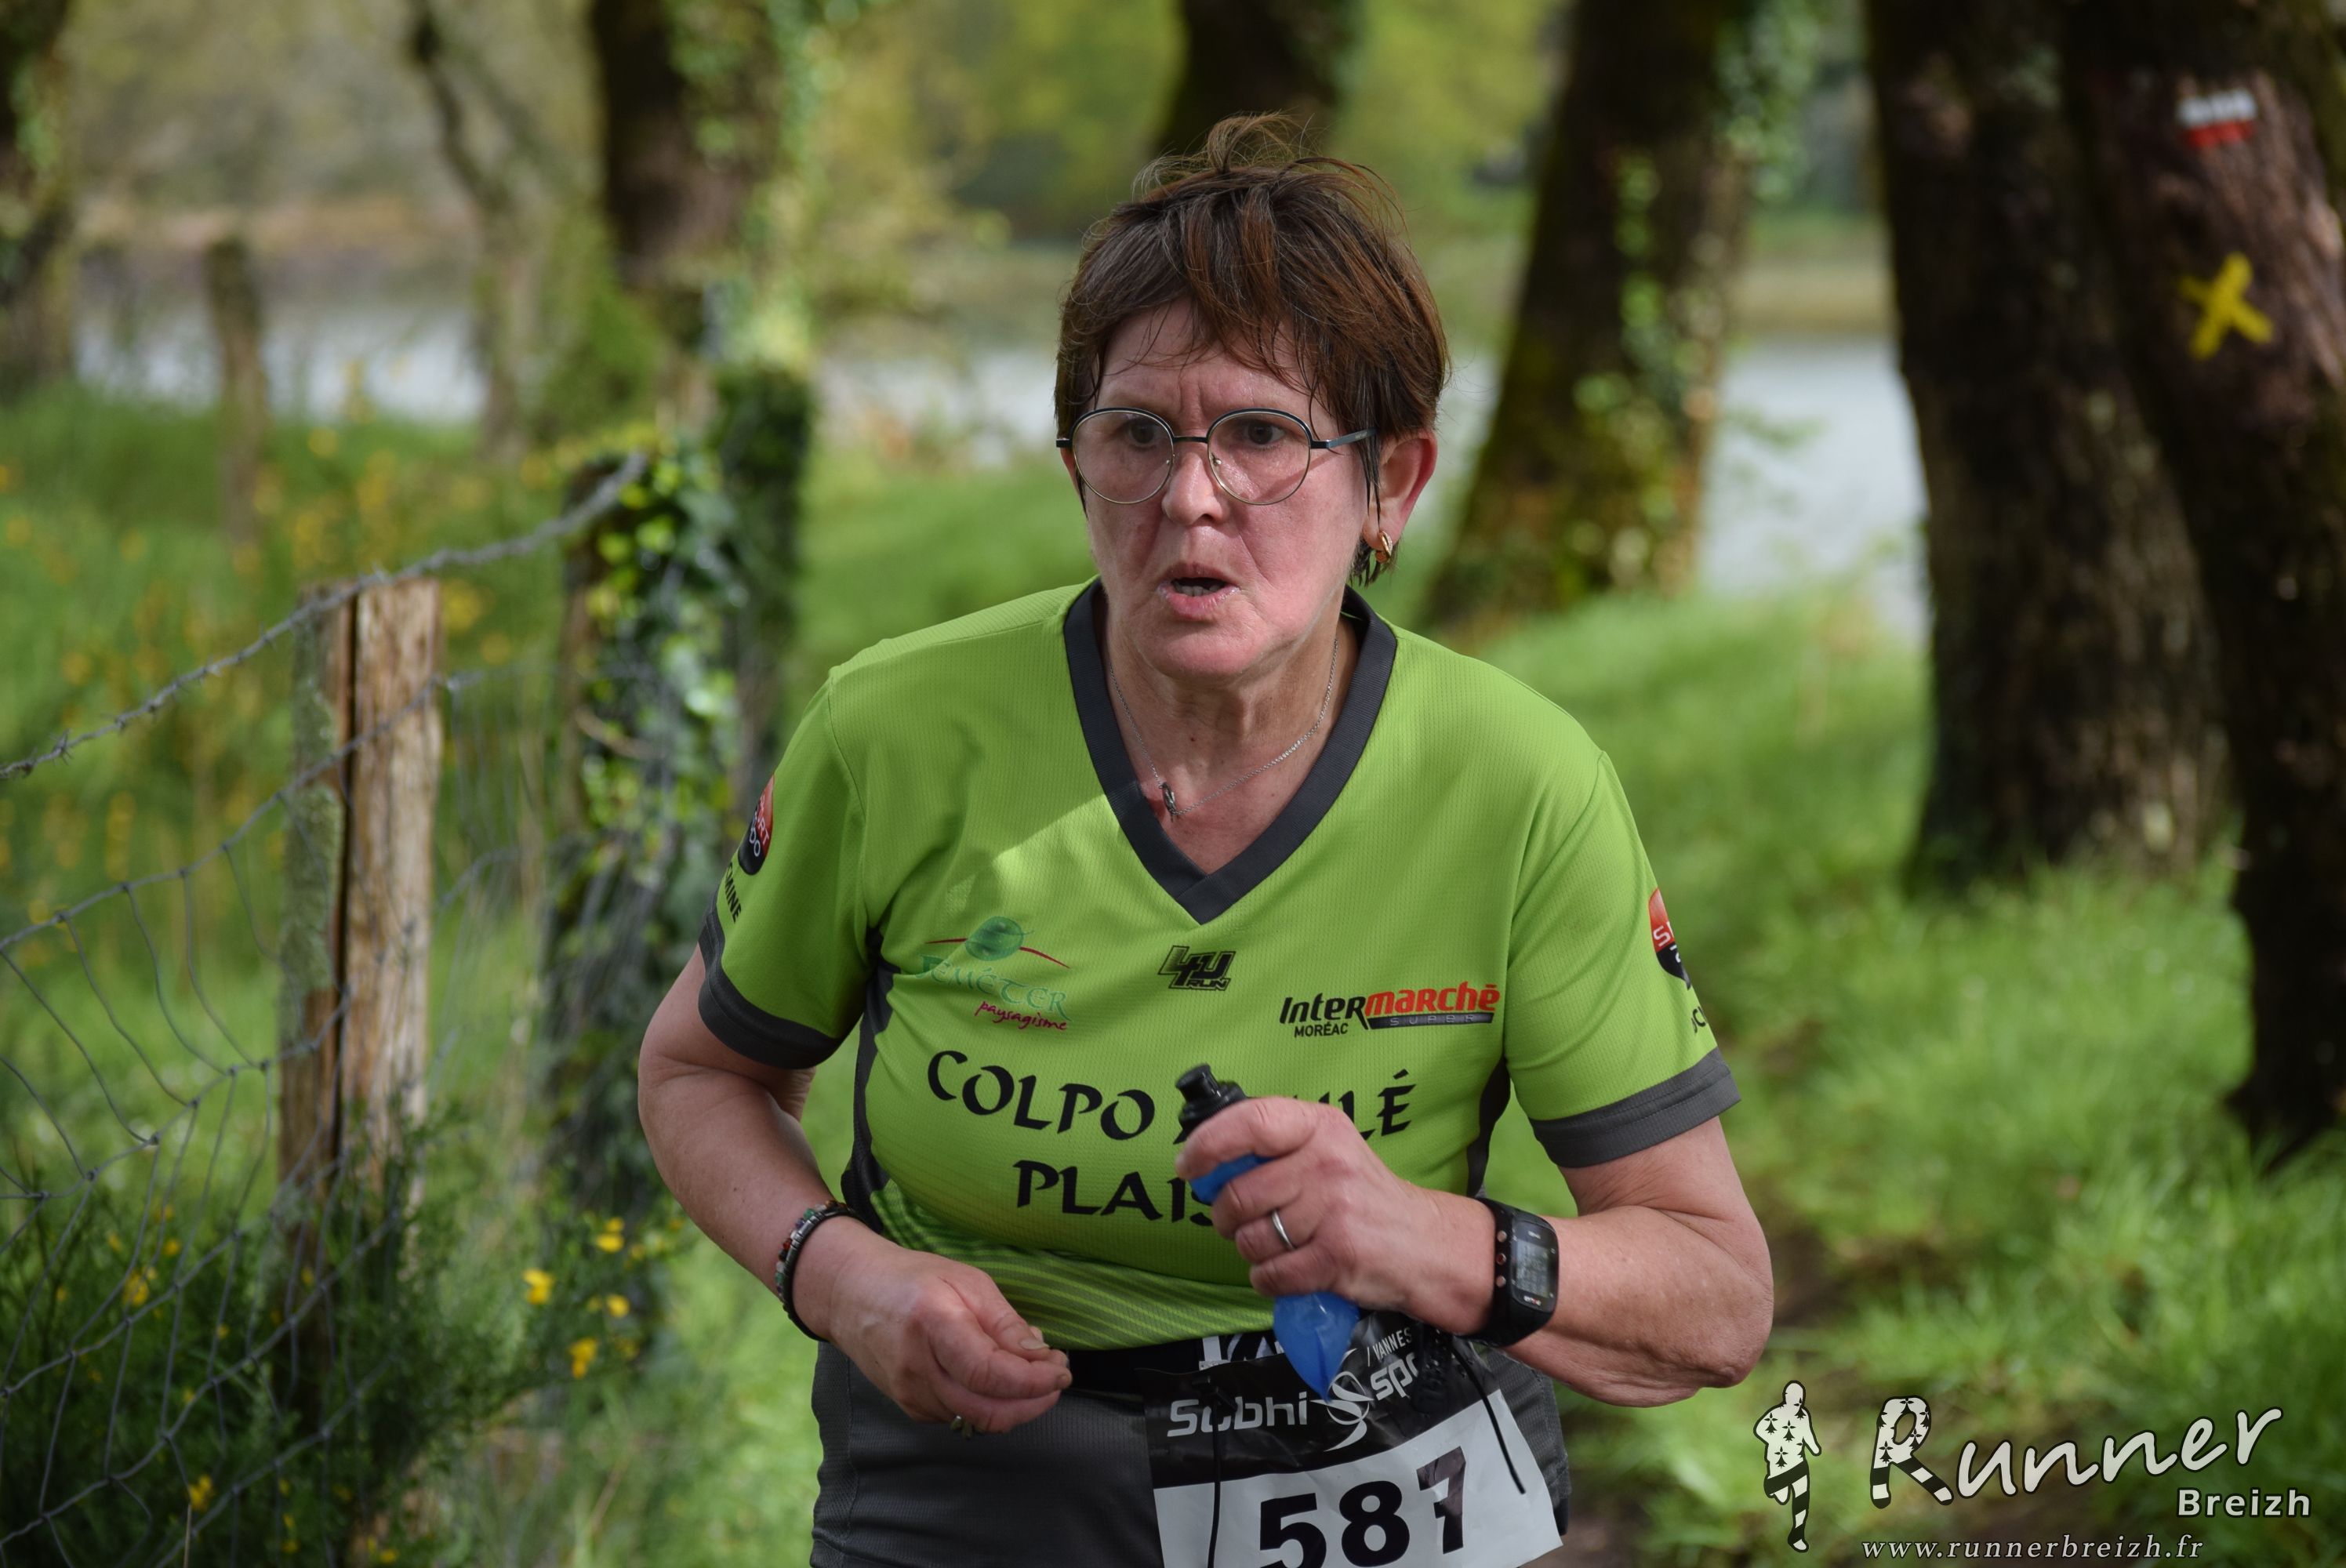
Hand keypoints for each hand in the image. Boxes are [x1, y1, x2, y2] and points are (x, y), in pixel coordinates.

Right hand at [793, 1220, 1071, 1432]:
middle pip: (988, 1410)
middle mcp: (917, 1368)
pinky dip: (990, 1405)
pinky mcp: (909, 1407)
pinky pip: (961, 1417)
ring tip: (1031, 1372)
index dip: (1034, 1380)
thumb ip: (1004, 1323)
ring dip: (1015, 1405)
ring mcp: (909, 1394)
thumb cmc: (914, 1279)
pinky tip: (998, 1379)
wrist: (851, 1294)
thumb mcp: (968, 1281)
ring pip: (978, 1420)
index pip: (990, 1373)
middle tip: (1056, 1377)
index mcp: (934, 1324)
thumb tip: (1041, 1357)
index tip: (1062, 1369)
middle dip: (1034, 1402)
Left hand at [1171, 1095, 1491, 1334]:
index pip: (1250, 1122)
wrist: (1428, 1245)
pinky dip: (1269, 1279)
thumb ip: (1277, 1148)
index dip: (1208, 1145)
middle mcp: (1327, 1162)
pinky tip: (1289, 1270)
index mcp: (1321, 1126)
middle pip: (1239, 1193)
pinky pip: (1270, 1274)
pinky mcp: (1337, 1256)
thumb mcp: (1330, 1150)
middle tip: (1241, 1222)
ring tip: (1278, 1246)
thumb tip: (1205, 1163)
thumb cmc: (1366, 1197)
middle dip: (1227, 1218)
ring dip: (1251, 1251)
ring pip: (1250, 1238)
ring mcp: (1333, 1210)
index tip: (1189, 1167)